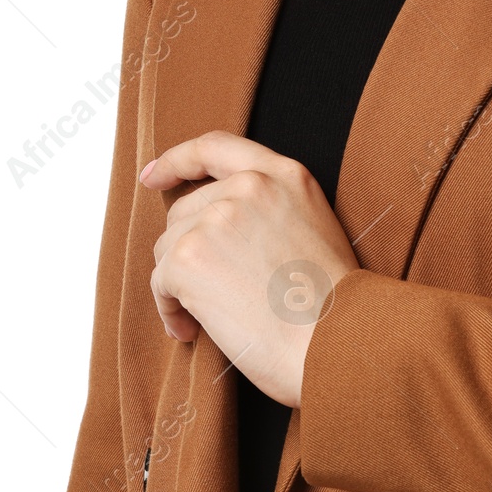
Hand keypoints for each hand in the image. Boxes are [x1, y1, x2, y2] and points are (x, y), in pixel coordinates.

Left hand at [141, 130, 359, 407]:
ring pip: (168, 248)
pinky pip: (160, 282)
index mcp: (284, 177)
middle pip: (185, 211)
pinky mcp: (190, 256)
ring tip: (210, 317)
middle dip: (188, 252)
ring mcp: (216, 219)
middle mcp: (248, 187)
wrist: (337, 343)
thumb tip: (216, 227)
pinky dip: (170, 310)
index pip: (215, 148)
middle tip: (212, 292)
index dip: (177, 161)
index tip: (153, 177)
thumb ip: (270, 212)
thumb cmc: (334, 309)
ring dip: (180, 285)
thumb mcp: (315, 231)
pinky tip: (193, 330)